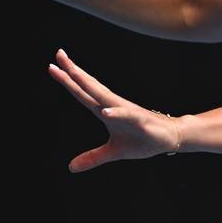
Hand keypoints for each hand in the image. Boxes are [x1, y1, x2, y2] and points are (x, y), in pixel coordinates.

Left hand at [48, 48, 179, 170]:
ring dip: (89, 84)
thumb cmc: (142, 140)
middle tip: (59, 54)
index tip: (52, 66)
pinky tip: (105, 111)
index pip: (82, 93)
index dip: (67, 81)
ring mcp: (126, 111)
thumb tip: (71, 167)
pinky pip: (126, 115)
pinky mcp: (140, 120)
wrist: (169, 138)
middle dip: (74, 72)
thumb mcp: (113, 152)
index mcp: (104, 110)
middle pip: (89, 86)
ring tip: (74, 73)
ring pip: (104, 95)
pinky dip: (116, 112)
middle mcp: (113, 106)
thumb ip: (93, 157)